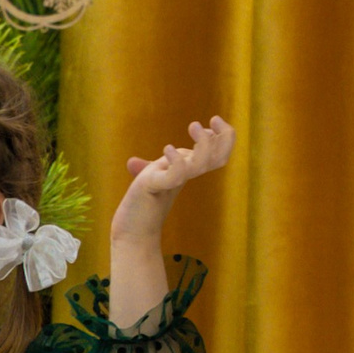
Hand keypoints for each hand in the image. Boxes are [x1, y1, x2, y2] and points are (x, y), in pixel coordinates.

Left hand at [112, 115, 233, 234]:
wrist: (129, 233)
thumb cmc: (140, 207)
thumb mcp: (148, 181)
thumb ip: (145, 170)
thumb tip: (131, 162)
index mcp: (189, 171)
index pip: (219, 154)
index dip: (224, 137)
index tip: (214, 122)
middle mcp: (185, 176)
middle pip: (218, 157)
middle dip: (224, 136)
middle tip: (213, 119)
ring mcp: (172, 182)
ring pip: (200, 162)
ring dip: (203, 142)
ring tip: (193, 124)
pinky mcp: (156, 188)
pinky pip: (175, 174)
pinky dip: (176, 161)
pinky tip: (168, 148)